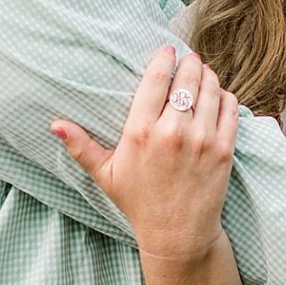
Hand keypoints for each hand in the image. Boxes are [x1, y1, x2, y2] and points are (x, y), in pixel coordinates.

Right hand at [52, 46, 238, 262]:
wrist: (177, 234)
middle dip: (189, 63)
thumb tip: (54, 124)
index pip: (156, 80)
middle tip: (188, 59)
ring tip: (202, 74)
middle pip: (187, 79)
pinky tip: (218, 96)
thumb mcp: (106, 174)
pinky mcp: (224, 150)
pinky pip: (230, 108)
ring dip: (208, 76)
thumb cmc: (139, 202)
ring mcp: (202, 140)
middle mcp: (172, 132)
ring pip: (211, 89)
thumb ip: (81, 146)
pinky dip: (225, 96)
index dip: (164, 59)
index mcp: (141, 132)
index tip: (168, 50)